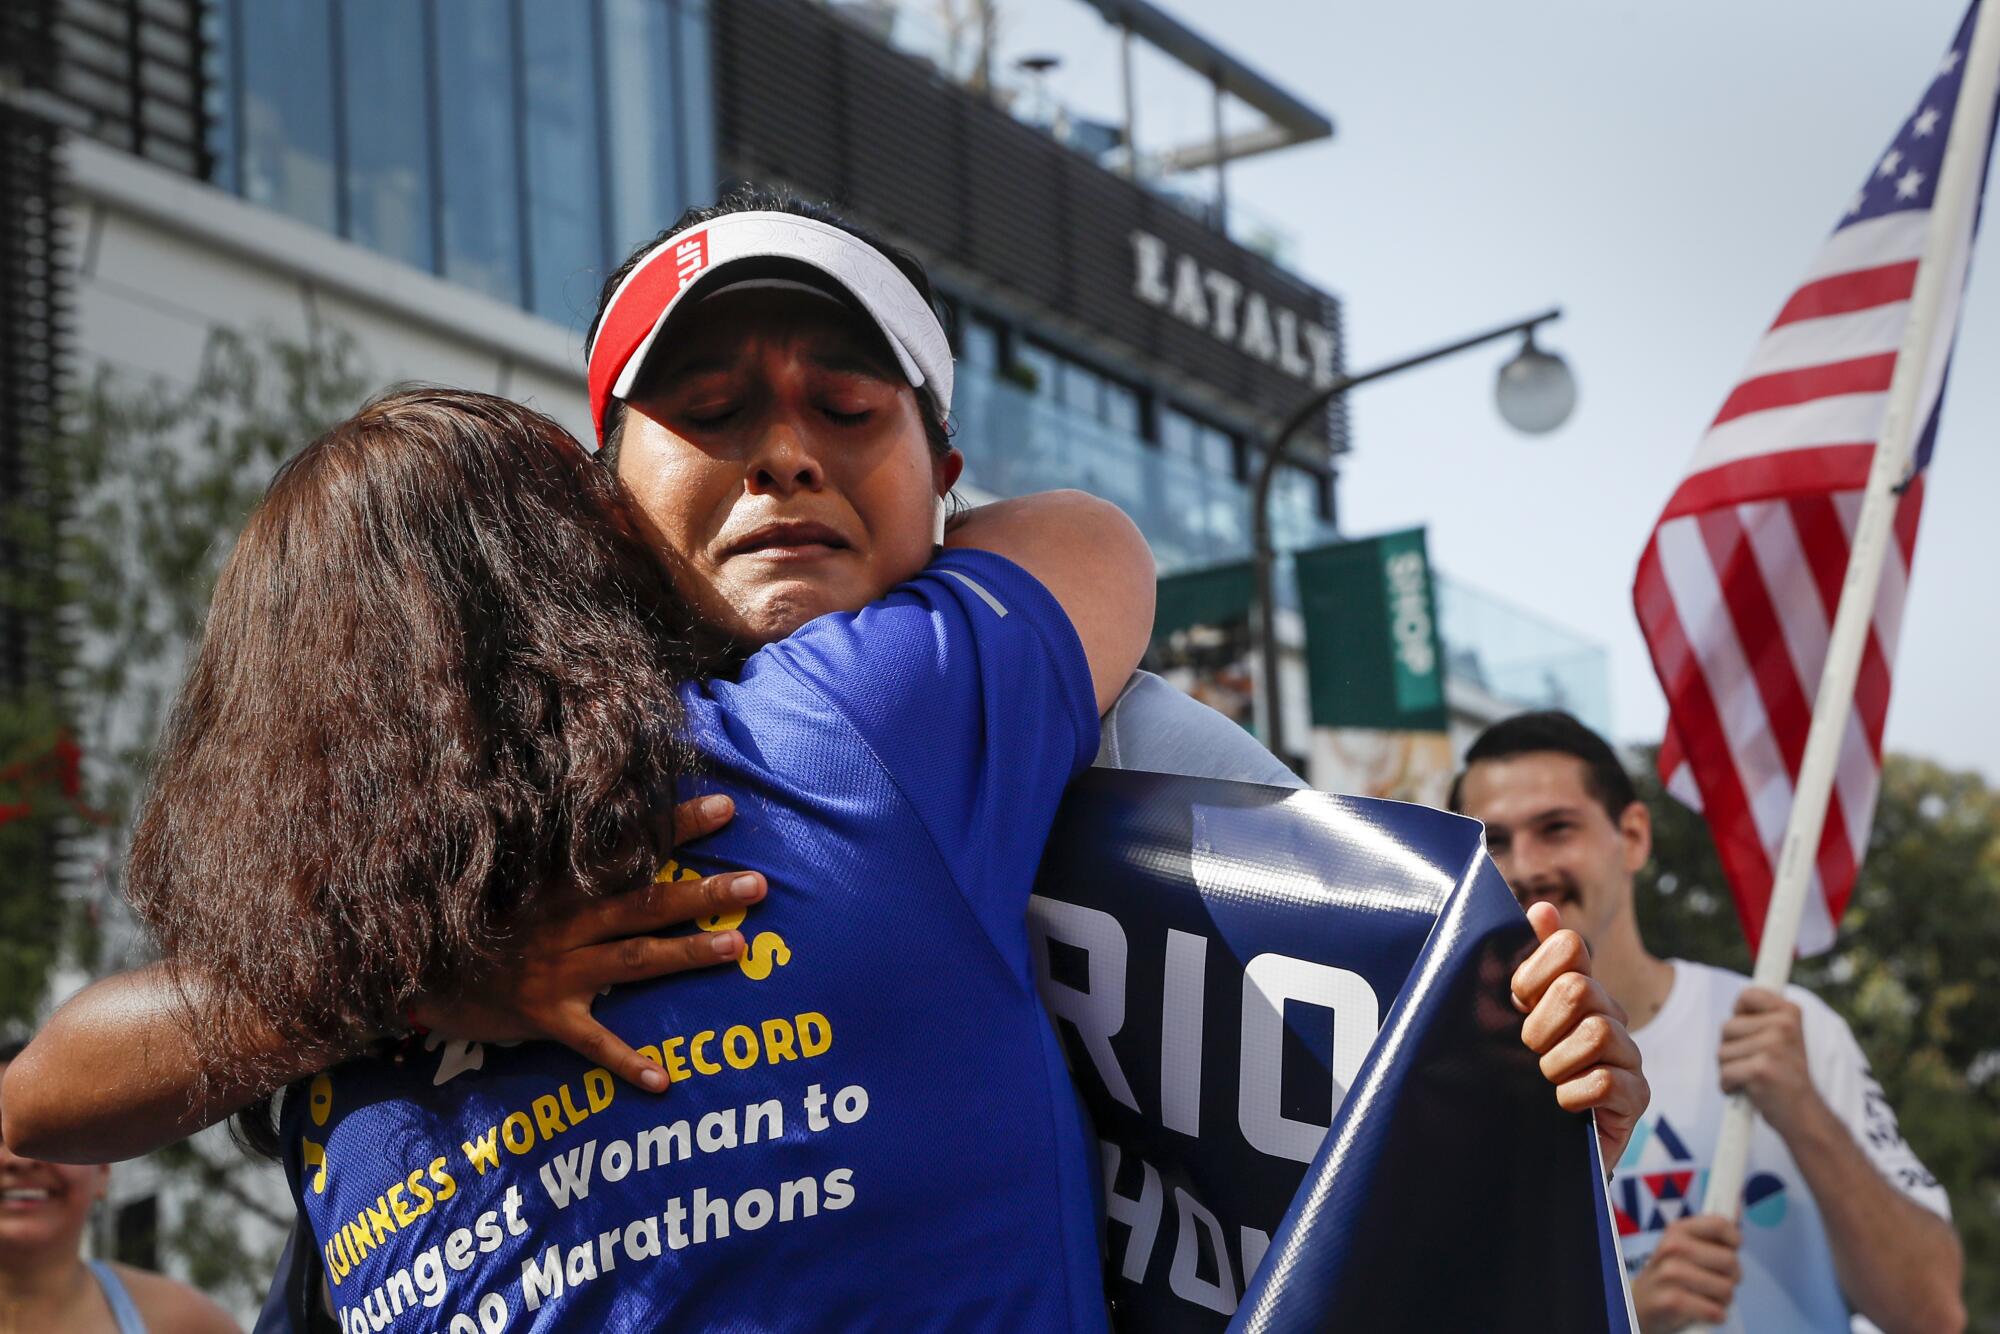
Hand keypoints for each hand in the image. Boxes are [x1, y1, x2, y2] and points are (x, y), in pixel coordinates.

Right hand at [412, 795, 763, 1092]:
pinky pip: (592, 1042)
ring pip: (632, 959)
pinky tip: (663, 1080)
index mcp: (565, 886)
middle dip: (702, 893)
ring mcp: (556, 970)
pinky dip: (626, 1061)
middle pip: (645, 903)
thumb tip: (633, 841)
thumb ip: (573, 868)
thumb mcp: (525, 888)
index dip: (677, 827)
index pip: (632, 849)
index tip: (727, 807)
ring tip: (738, 948)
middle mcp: (565, 922)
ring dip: (686, 954)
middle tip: (757, 885)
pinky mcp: (544, 1016)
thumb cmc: (481, 927)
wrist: (417, 973)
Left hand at [1510, 901, 1649, 1165]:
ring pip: (1597, 1033)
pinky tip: (1564, 1105)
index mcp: (1579, 990)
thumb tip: (1541, 908)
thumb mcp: (1509, 1019)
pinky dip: (1574, 1096)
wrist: (1529, 1149)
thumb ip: (1527, 965)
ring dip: (1558, 1063)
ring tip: (1548, 1080)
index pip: (1570, 949)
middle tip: (1531, 1051)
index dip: (1534, 974)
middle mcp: (1610, 1016)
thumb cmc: (1518, 1078)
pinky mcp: (1636, 1098)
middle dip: (1542, 1023)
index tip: (1517, 1003)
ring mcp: (1628, 1057)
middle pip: (1580, 989)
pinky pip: (1607, 1082)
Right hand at [1631, 1215, 1741, 1331]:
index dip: (1734, 1240)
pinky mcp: (1672, 1302)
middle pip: (1731, 1261)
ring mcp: (1670, 1274)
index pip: (1722, 1224)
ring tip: (1705, 1297)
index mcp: (1677, 1230)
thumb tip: (1736, 1205)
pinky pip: (1716, 1311)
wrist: (1640, 1306)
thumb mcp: (1684, 1247)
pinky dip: (1715, 1316)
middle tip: (1713, 1281)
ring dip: (1722, 1300)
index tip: (1729, 1249)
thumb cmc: (1670, 1275)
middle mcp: (1672, 1248)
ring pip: (1727, 1289)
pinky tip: (1701, 1312)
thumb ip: (1712, 1230)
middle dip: (1730, 1277)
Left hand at [1718, 987, 1819, 1137]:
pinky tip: (1750, 1090)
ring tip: (1755, 1077)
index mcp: (1790, 1012)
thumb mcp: (1782, 1036)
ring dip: (1730, 1069)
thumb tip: (1740, 998)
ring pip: (1722, 1052)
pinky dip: (1729, 1086)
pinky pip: (1724, 1073)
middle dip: (1732, 1049)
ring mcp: (1773, 1047)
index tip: (1752, 1033)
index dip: (1740, 1015)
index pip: (1747, 996)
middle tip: (1756, 1064)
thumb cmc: (1785, 1073)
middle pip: (1727, 1027)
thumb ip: (1761, 1016)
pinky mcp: (1761, 1070)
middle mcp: (1784, 1026)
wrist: (1804, 1113)